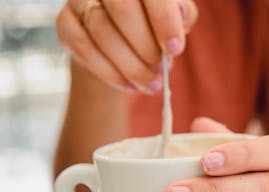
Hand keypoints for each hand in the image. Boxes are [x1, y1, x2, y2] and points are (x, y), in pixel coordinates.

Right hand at [56, 0, 197, 92]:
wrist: (120, 40)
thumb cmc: (153, 25)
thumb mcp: (175, 18)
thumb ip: (182, 15)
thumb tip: (181, 15)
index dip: (163, 21)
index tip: (174, 49)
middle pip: (121, 9)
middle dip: (145, 47)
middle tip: (161, 72)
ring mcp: (80, 1)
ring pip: (102, 33)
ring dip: (131, 66)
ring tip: (151, 85)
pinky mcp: (65, 23)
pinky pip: (84, 48)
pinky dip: (110, 73)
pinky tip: (130, 85)